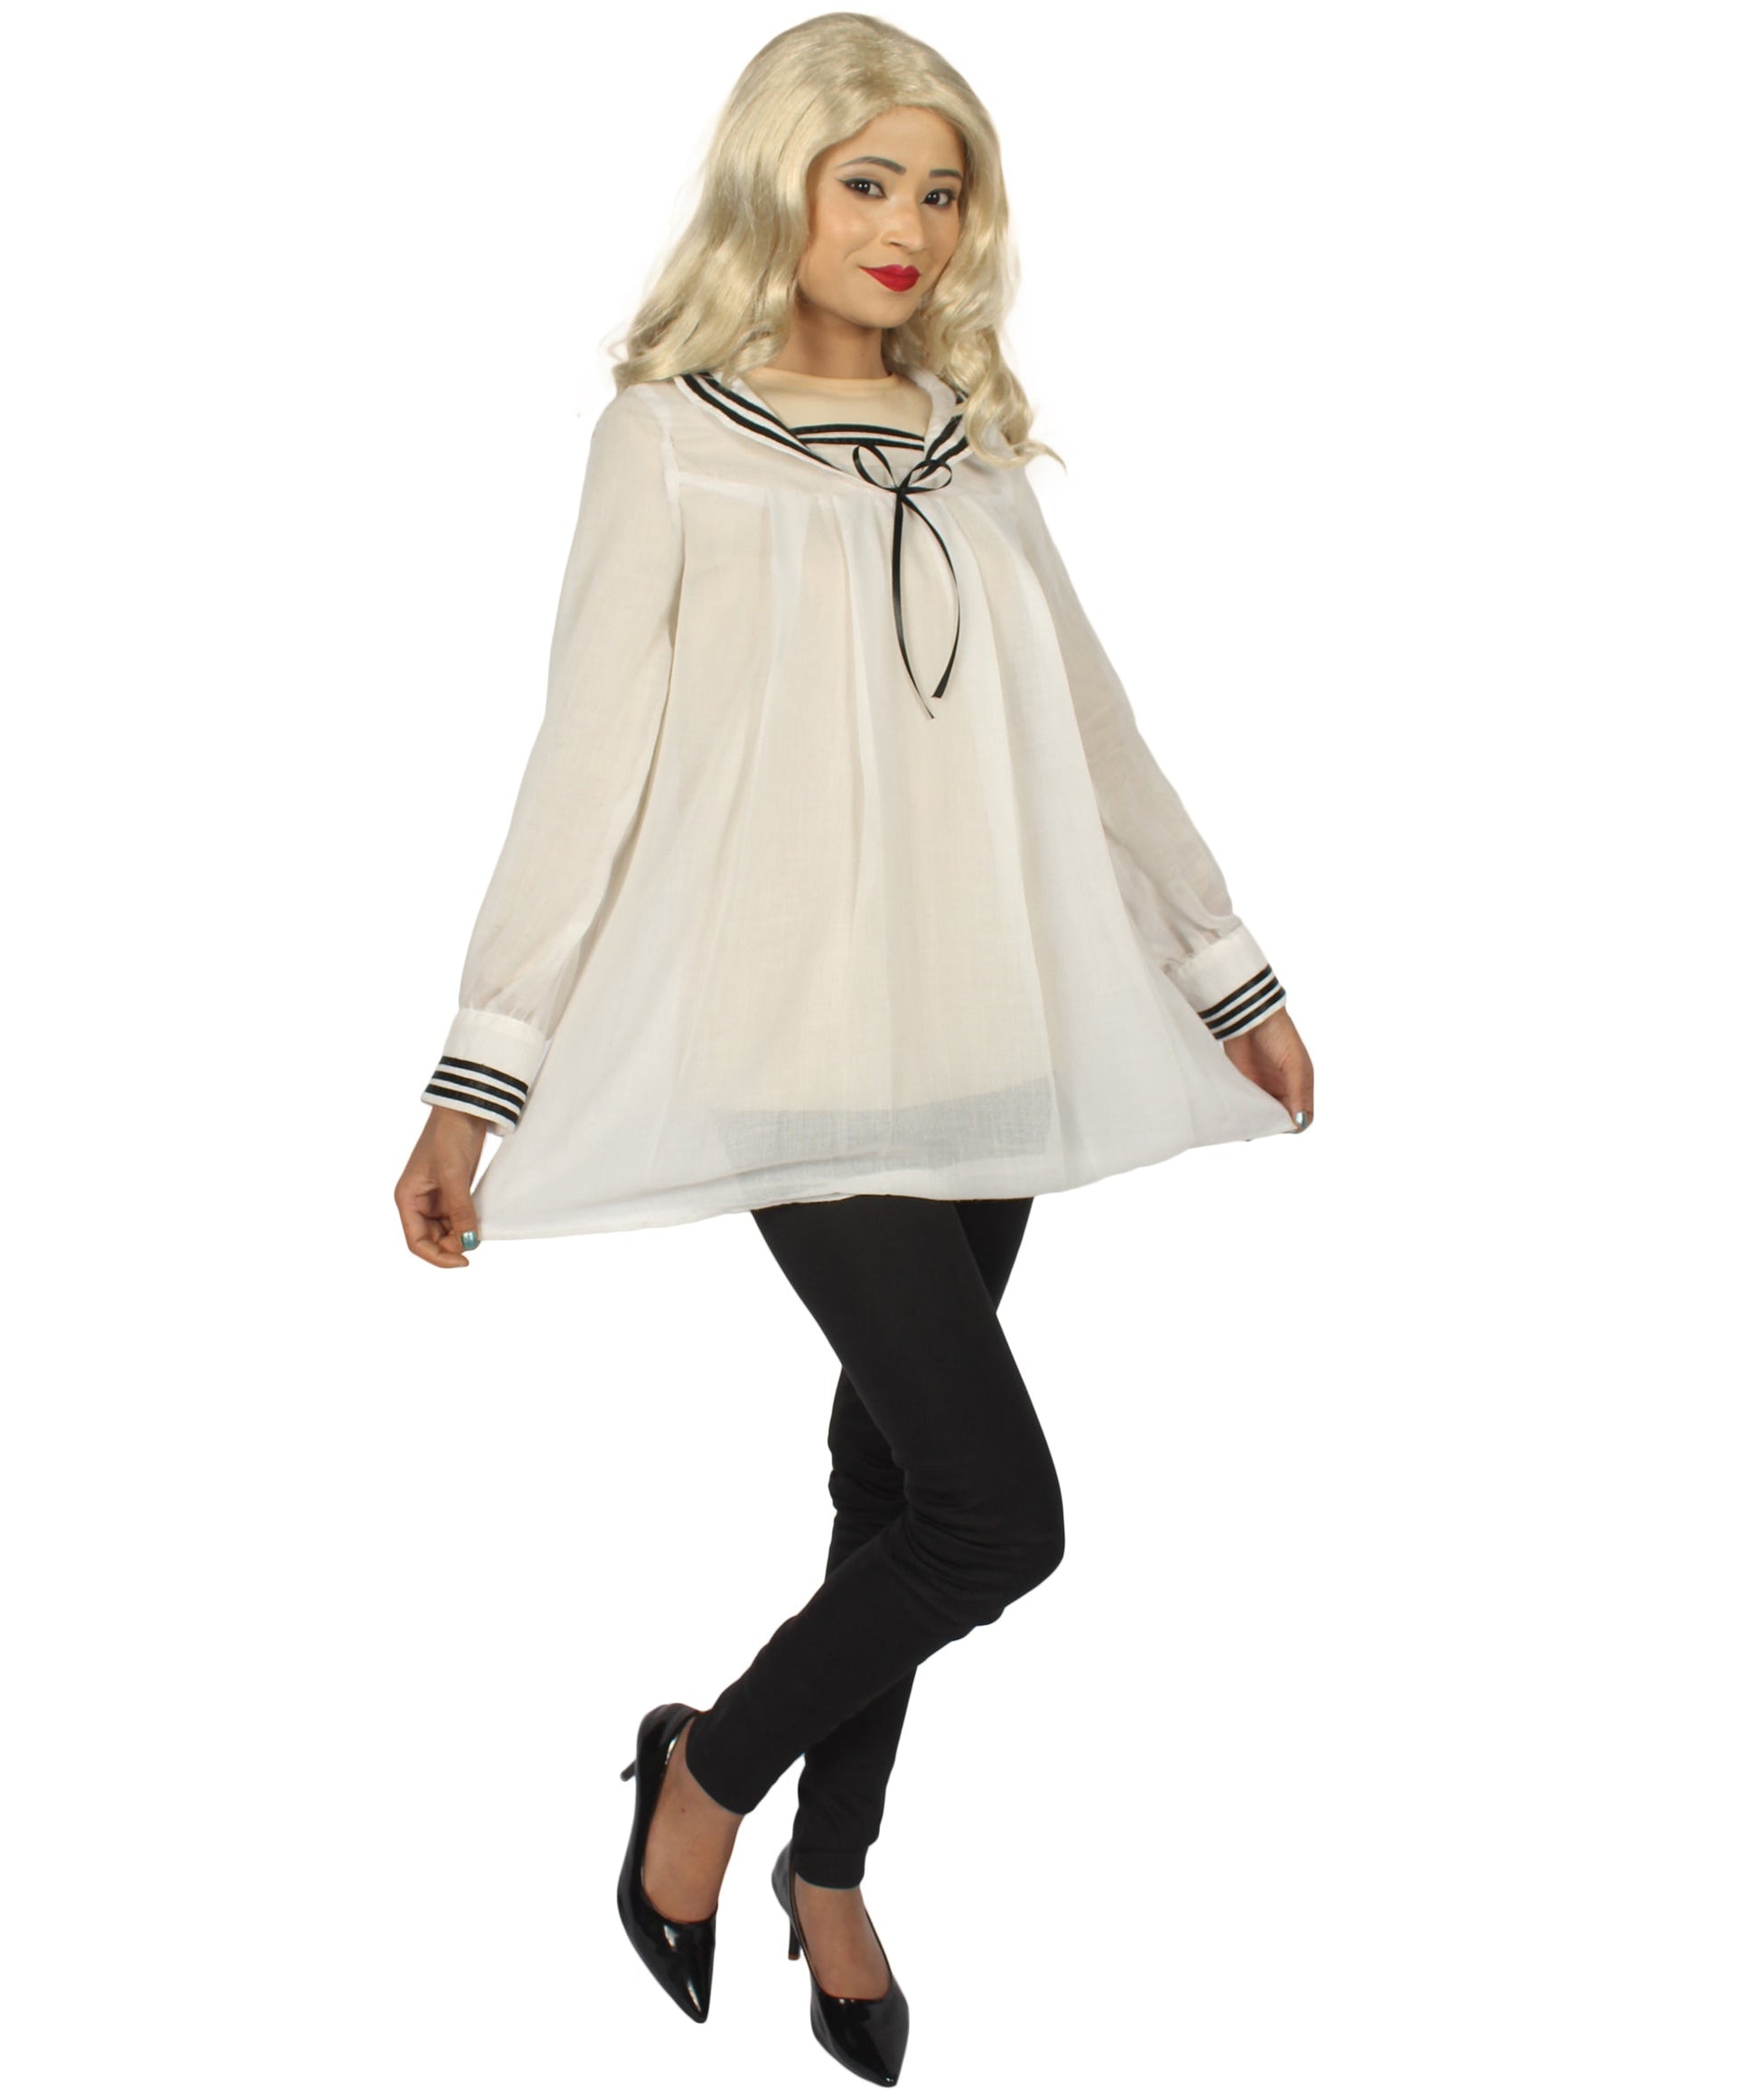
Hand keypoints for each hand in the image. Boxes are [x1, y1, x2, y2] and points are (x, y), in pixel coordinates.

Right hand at [395, 1106, 489, 1265]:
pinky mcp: (452, 1192)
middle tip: (476, 1239)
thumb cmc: (449, 1137)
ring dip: (462, 1235)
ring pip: (447, 1231)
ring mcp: (435, 1198)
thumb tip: (469, 1243)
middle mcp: (418, 1201)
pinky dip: (468, 1223)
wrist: (465, 1110)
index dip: (437, 1256)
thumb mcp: (453, 1175)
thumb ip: (460, 1211)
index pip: (416, 1241)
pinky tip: (480, 1222)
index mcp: (407, 1198)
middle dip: (453, 1245)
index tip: (463, 1260)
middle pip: (432, 1239)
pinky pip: (458, 1218)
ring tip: (479, 1228)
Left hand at [1222, 1006, 1313, 1129]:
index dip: (1296, 1124)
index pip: (1304, 1116)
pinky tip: (1239, 1116)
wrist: (1250, 1017)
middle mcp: (1283, 1090)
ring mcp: (1263, 1088)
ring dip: (1258, 1121)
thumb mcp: (1294, 1065)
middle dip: (1274, 1125)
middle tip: (1262, 1126)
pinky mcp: (1245, 1084)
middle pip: (1282, 1119)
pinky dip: (1244, 1113)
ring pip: (1263, 1115)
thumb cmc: (1279, 1035)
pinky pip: (1247, 1106)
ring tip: (1249, 1124)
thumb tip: (1300, 1122)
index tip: (1282, 1124)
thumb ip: (1298, 1093)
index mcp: (1300, 1086)